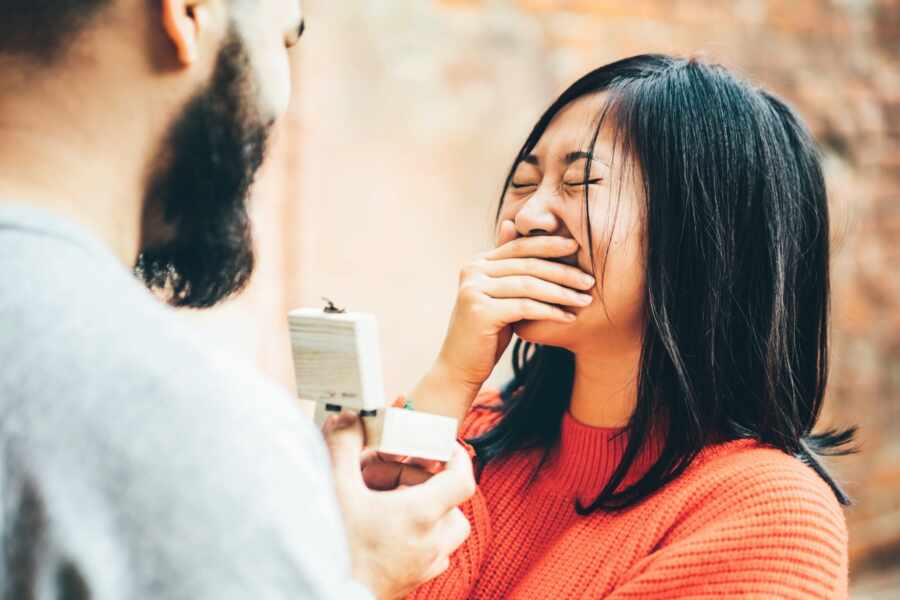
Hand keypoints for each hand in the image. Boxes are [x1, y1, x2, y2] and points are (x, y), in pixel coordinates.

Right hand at [324, 413, 474, 599]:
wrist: (321, 595)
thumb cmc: (333, 548)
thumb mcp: (335, 489)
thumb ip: (343, 446)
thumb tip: (348, 419)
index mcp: (421, 515)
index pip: (463, 480)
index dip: (457, 458)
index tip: (440, 448)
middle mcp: (431, 542)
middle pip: (451, 500)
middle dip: (421, 481)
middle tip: (385, 475)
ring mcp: (425, 565)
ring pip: (447, 528)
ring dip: (427, 508)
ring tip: (390, 501)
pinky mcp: (414, 581)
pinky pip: (434, 552)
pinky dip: (421, 534)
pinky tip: (387, 529)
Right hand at [435, 220, 594, 390]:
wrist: (460, 367)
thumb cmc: (485, 333)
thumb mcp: (497, 296)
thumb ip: (505, 266)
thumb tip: (511, 223)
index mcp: (476, 263)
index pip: (519, 247)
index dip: (549, 245)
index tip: (577, 247)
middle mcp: (471, 271)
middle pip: (527, 265)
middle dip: (562, 272)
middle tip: (589, 280)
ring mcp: (473, 290)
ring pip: (529, 286)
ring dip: (562, 293)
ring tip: (585, 300)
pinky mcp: (480, 311)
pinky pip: (525, 307)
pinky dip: (550, 311)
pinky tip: (569, 318)